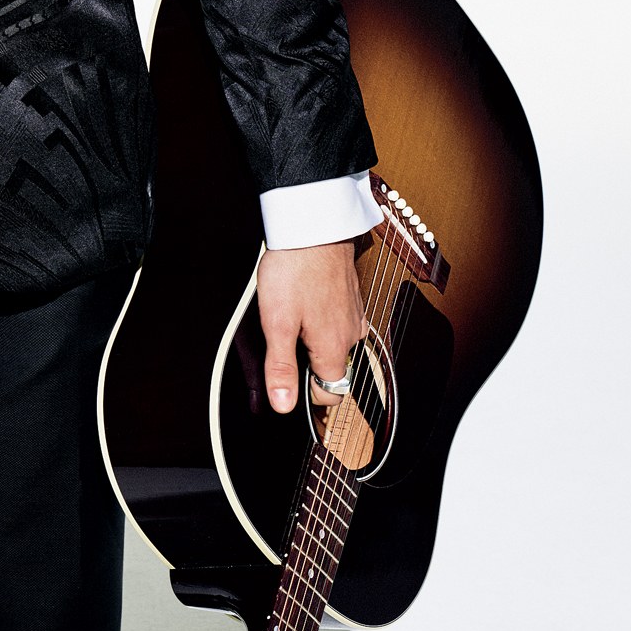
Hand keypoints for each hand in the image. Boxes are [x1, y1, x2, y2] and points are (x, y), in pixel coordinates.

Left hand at [256, 239, 364, 413]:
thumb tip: (284, 405)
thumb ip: (281, 366)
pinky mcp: (350, 297)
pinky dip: (320, 319)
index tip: (285, 381)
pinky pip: (338, 321)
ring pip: (334, 344)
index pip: (329, 394)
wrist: (313, 225)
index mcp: (334, 348)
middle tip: (280, 339)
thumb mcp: (276, 322)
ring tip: (289, 316)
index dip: (305, 393)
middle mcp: (351, 335)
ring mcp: (354, 314)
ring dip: (312, 340)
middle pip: (332, 370)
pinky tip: (303, 302)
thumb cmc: (294, 269)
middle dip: (307, 364)